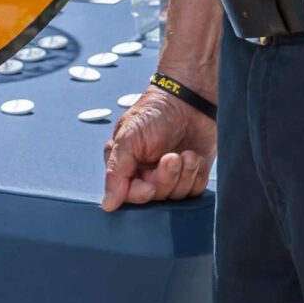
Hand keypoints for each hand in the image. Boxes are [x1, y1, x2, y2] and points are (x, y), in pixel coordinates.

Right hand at [100, 87, 216, 210]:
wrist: (191, 98)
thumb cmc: (155, 111)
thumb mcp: (128, 137)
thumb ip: (116, 171)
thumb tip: (107, 204)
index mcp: (126, 165)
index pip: (129, 195)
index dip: (141, 194)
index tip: (149, 185)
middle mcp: (147, 173)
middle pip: (155, 197)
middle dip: (165, 178)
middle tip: (172, 156)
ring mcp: (171, 175)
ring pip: (176, 196)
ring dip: (183, 175)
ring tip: (186, 154)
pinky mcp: (192, 174)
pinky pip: (194, 190)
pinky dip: (196, 175)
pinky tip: (194, 157)